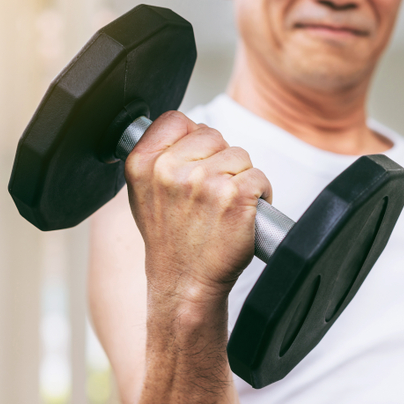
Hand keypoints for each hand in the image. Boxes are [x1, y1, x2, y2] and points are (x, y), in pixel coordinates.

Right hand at [124, 111, 272, 305]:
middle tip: (208, 196)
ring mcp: (205, 182)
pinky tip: (242, 215)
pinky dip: (260, 195)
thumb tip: (185, 127)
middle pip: (214, 135)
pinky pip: (259, 177)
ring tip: (223, 208)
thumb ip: (158, 155)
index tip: (193, 164)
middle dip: (219, 161)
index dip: (192, 140)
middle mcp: (171, 170)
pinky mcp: (236, 196)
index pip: (176, 120)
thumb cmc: (171, 240)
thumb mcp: (144, 192)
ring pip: (240, 156)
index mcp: (143, 164)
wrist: (185, 283)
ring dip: (240, 179)